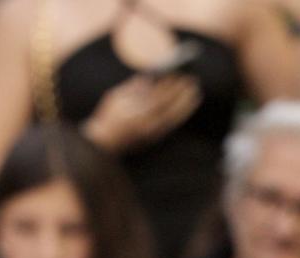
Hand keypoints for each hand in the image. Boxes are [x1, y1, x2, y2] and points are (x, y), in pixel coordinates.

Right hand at [81, 74, 200, 153]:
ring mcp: (152, 132)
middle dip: (181, 93)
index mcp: (137, 113)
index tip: (178, 73)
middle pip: (170, 106)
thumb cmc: (108, 117)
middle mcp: (147, 124)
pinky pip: (172, 124)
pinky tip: (187, 106)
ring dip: (186, 104)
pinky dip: (181, 114)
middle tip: (192, 80)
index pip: (158, 96)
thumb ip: (133, 87)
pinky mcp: (155, 137)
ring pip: (174, 117)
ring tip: (196, 92)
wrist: (104, 143)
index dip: (170, 85)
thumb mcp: (116, 97)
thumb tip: (149, 77)